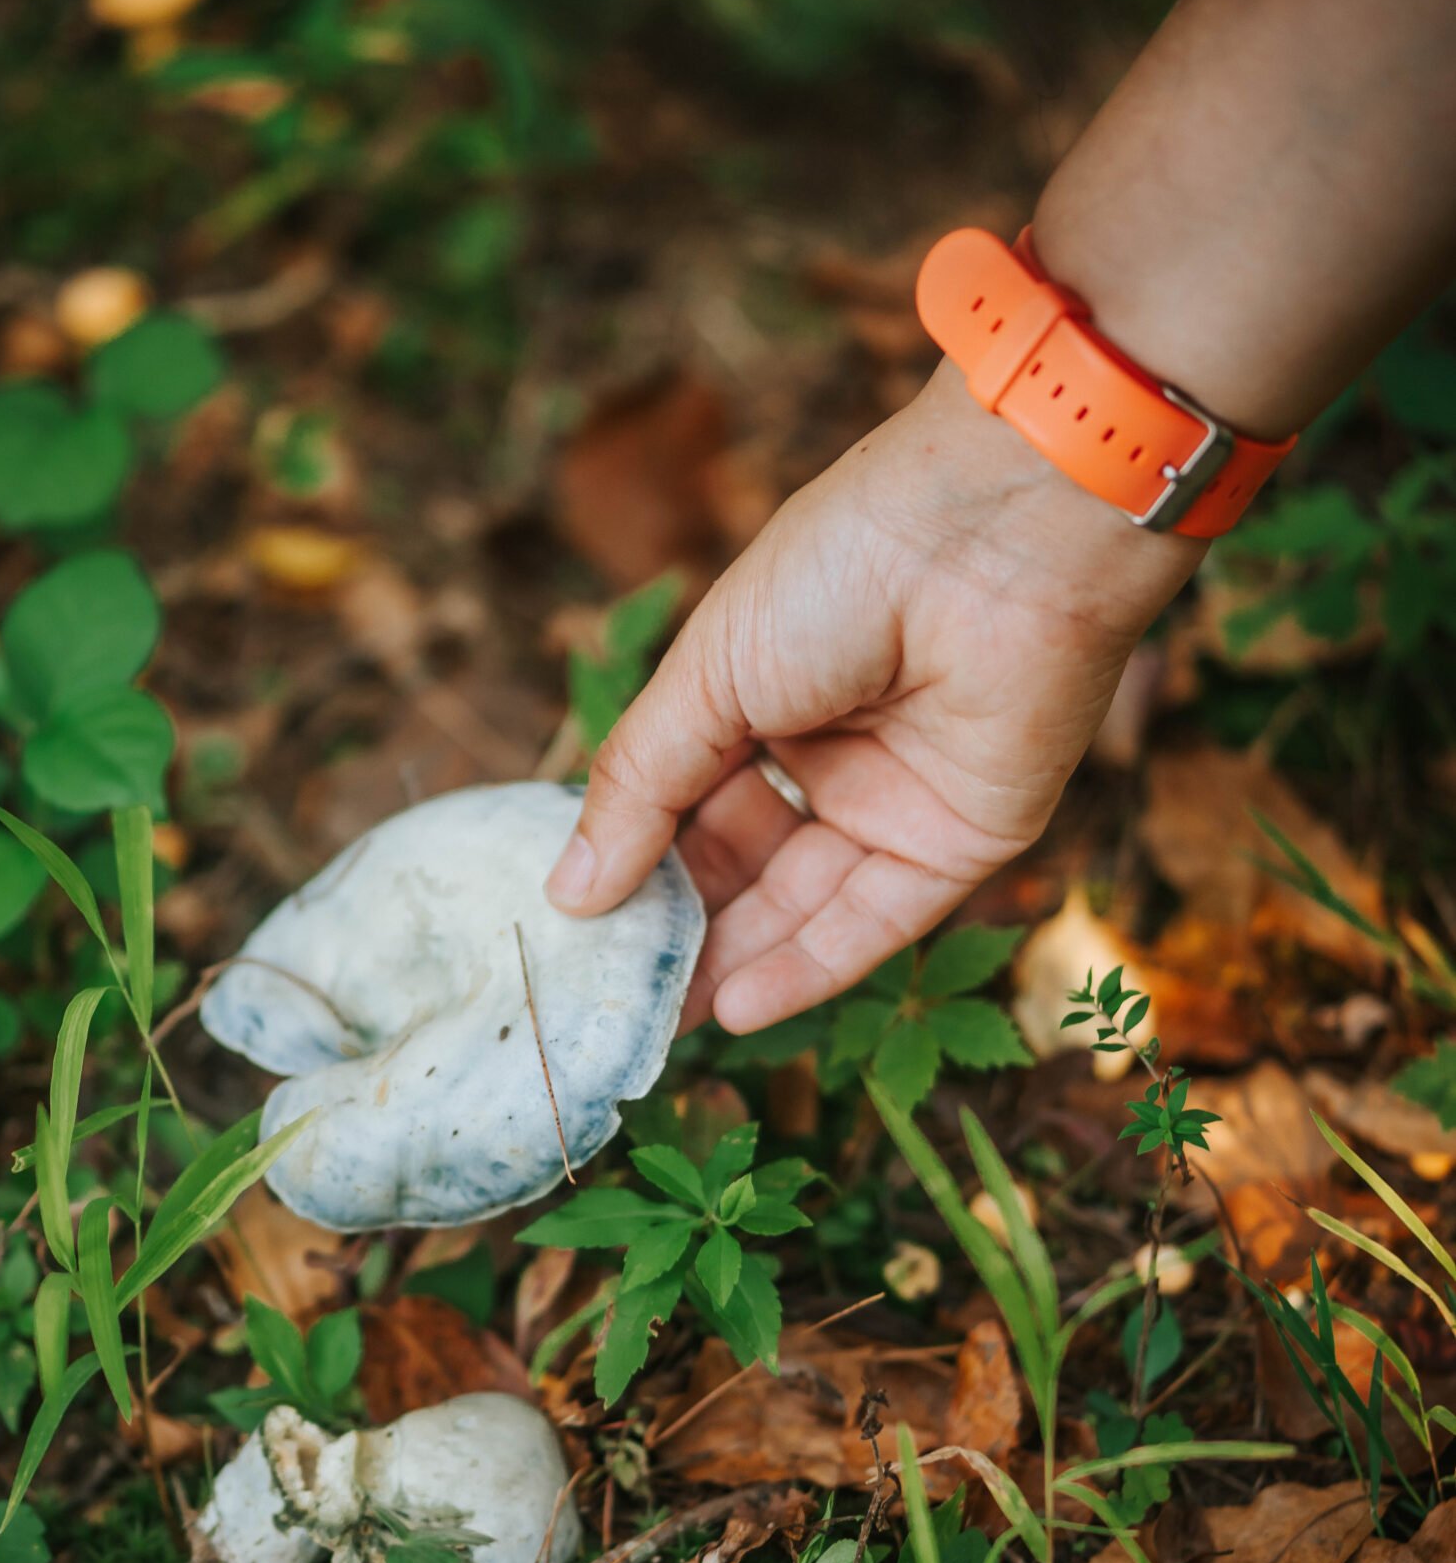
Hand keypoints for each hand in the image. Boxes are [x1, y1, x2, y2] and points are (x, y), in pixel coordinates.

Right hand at [545, 360, 1200, 1033]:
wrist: (995, 541)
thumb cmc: (841, 570)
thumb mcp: (708, 678)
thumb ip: (640, 789)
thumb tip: (567, 892)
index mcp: (766, 689)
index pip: (687, 798)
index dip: (634, 860)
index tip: (576, 927)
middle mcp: (834, 749)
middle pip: (744, 862)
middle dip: (681, 928)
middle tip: (612, 997)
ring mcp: (900, 797)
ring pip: (804, 902)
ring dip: (735, 962)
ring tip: (662, 1021)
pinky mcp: (964, 839)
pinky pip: (877, 920)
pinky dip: (809, 966)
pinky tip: (737, 1007)